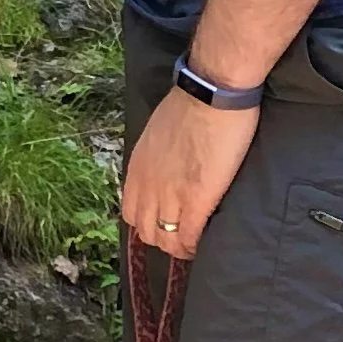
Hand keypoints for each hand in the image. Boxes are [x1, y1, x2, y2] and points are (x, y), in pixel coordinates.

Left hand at [121, 87, 258, 259]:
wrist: (211, 94)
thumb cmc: (191, 103)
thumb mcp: (157, 132)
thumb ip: (155, 156)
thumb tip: (167, 166)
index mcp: (137, 169)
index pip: (130, 213)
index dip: (148, 223)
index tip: (165, 222)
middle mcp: (147, 186)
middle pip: (145, 232)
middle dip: (162, 239)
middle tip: (182, 235)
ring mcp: (170, 194)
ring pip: (166, 240)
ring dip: (179, 247)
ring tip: (195, 243)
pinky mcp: (196, 199)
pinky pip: (189, 237)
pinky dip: (195, 246)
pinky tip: (205, 243)